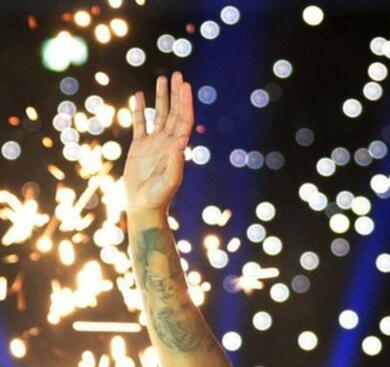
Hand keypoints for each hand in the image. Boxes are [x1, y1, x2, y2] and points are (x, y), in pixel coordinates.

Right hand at [124, 72, 193, 212]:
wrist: (143, 205)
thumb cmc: (159, 196)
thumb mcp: (169, 181)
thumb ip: (175, 163)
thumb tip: (179, 144)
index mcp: (178, 147)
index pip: (183, 120)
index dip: (185, 102)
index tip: (185, 86)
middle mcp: (168, 142)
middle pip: (173, 112)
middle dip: (176, 94)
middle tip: (178, 75)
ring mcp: (154, 143)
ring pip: (158, 114)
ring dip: (161, 97)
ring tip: (162, 78)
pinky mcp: (139, 146)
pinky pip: (140, 123)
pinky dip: (140, 109)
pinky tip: (140, 95)